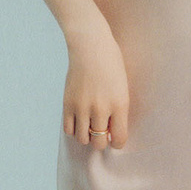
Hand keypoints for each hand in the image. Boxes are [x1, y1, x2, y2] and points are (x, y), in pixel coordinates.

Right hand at [62, 25, 129, 149]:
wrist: (90, 46)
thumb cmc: (111, 63)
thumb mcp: (122, 87)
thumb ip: (118, 110)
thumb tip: (111, 131)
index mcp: (119, 104)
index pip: (119, 139)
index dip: (117, 142)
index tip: (115, 137)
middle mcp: (100, 109)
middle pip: (99, 143)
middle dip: (102, 141)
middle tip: (102, 130)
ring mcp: (82, 107)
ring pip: (82, 139)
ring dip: (87, 135)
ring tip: (90, 123)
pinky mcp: (68, 103)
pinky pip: (69, 130)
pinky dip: (74, 129)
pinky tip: (79, 119)